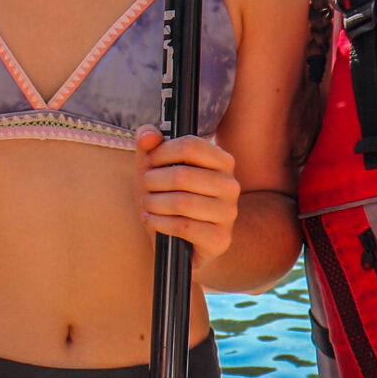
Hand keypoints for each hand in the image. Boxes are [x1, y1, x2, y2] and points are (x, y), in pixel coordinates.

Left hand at [133, 128, 240, 261]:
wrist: (182, 241)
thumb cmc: (169, 197)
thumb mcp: (156, 169)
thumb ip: (149, 146)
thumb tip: (146, 135)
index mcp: (222, 161)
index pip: (190, 145)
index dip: (162, 152)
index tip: (149, 162)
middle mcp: (230, 185)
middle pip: (182, 175)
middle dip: (153, 181)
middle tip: (146, 186)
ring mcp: (228, 213)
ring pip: (181, 202)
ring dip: (154, 203)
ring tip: (148, 204)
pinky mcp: (220, 239)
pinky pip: (183, 227)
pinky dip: (159, 223)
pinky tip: (152, 220)